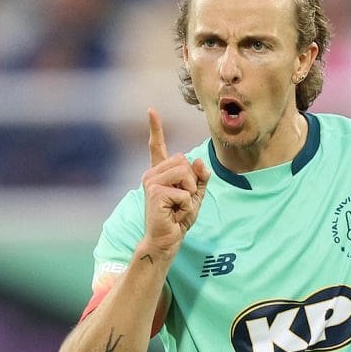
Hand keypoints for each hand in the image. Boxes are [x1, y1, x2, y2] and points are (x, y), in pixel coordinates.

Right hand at [142, 108, 209, 256]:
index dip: (155, 128)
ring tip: (179, 207)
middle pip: (184, 161)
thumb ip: (199, 178)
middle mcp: (152, 174)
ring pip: (185, 173)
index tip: (151, 110)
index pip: (157, 147)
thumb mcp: (195, 196)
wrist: (166, 240)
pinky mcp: (154, 192)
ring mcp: (150, 181)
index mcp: (160, 173)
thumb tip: (198, 161)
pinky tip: (174, 214)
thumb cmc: (178, 219)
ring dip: (190, 193)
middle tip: (182, 201)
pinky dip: (187, 205)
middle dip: (192, 182)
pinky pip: (184, 191)